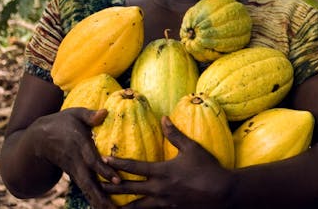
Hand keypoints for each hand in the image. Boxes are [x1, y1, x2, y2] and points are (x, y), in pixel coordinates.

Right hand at [27, 108, 119, 208]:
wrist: (37, 139)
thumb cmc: (61, 122)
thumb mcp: (74, 114)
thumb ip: (90, 115)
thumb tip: (105, 112)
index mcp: (78, 146)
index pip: (92, 160)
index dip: (104, 170)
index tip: (116, 180)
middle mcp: (76, 161)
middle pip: (89, 181)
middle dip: (101, 195)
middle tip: (113, 208)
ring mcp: (74, 170)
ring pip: (86, 188)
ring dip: (98, 202)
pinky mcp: (74, 175)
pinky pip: (85, 188)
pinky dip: (93, 199)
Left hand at [102, 116, 233, 208]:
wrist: (222, 192)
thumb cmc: (207, 168)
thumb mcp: (192, 148)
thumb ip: (175, 134)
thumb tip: (163, 118)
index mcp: (162, 172)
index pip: (135, 167)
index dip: (118, 163)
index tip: (103, 159)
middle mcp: (159, 189)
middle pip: (129, 189)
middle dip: (111, 187)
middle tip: (95, 185)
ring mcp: (164, 203)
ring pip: (136, 207)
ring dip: (121, 206)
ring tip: (107, 206)